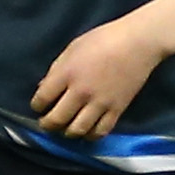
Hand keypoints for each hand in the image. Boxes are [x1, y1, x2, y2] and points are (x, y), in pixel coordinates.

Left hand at [33, 15, 167, 136]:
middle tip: (47, 123)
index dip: (37, 105)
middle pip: (57, 119)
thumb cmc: (103, 39)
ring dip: (67, 132)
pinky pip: (100, 131)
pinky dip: (90, 135)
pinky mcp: (117, 110)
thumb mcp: (73, 48)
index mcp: (67, 73)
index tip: (39, 106)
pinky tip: (87, 130)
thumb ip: (56, 70)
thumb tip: (43, 88)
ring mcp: (100, 103)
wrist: (138, 42)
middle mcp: (81, 91)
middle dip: (47, 124)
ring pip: (77, 130)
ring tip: (67, 128)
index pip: (42, 99)